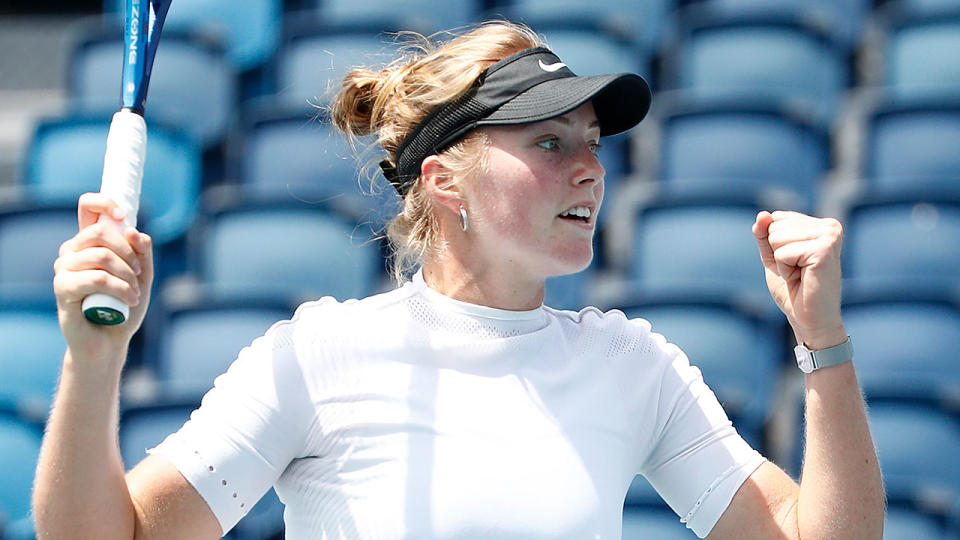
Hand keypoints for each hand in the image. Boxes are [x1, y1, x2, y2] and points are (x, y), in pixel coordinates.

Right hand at [53, 193, 153, 359]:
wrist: (111, 341)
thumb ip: (143, 250)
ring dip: (127, 275)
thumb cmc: (125, 305)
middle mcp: (73, 250)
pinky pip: (95, 278)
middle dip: (128, 252)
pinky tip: (129, 300)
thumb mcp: (143, 274)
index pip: (87, 207)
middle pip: (99, 231)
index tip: (123, 216)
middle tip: (140, 273)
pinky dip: (119, 288)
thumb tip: (133, 231)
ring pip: (100, 255)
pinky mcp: (62, 288)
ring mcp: (64, 268)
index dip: (104, 203)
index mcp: (91, 242)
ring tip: (135, 294)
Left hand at [752, 211, 845, 348]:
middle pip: (774, 226)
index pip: (775, 218)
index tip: (794, 263)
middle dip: (777, 253)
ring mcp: (830, 236)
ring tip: (800, 275)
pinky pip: (782, 252)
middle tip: (797, 272)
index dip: (775, 246)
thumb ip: (764, 234)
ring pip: (776, 237)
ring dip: (781, 262)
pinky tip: (802, 278)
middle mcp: (830, 226)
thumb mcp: (773, 257)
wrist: (810, 321)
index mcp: (821, 225)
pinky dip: (785, 269)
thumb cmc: (794, 290)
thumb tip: (762, 215)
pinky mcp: (824, 249)